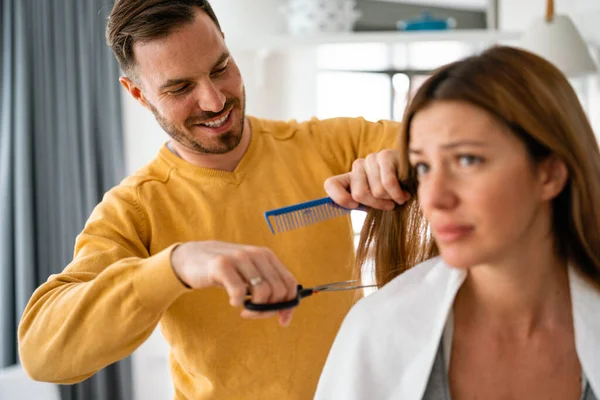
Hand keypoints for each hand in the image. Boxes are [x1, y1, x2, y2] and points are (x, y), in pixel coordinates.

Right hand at [170, 241, 297, 325]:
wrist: (192, 257)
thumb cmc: (225, 271)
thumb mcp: (249, 273)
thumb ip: (267, 286)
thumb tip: (285, 313)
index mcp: (266, 256)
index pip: (289, 283)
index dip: (289, 305)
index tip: (282, 321)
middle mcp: (256, 254)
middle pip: (278, 291)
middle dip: (269, 310)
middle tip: (253, 315)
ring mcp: (239, 258)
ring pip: (263, 293)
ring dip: (255, 309)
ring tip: (243, 309)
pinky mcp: (222, 265)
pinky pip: (239, 292)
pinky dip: (237, 302)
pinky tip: (232, 301)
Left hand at [325, 149, 410, 210]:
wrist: (417, 182)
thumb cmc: (393, 195)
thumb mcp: (374, 203)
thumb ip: (359, 204)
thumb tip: (342, 204)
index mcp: (351, 178)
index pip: (331, 184)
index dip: (339, 197)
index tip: (354, 206)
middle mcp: (358, 166)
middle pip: (359, 194)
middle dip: (376, 204)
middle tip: (388, 204)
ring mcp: (371, 159)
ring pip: (376, 191)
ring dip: (390, 199)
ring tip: (398, 197)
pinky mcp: (385, 155)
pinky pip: (388, 183)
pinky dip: (397, 194)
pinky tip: (404, 194)